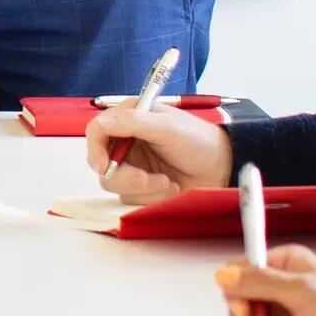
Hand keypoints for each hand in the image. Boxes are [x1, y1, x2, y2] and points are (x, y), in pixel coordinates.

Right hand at [90, 102, 233, 200]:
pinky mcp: (140, 185)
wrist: (221, 168)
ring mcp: (132, 165)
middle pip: (102, 163)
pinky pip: (131, 197)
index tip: (104, 166)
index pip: (97, 130)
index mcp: (130, 118)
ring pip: (115, 183)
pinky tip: (170, 188)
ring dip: (143, 187)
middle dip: (126, 176)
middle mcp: (127, 141)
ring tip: (168, 183)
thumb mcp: (168, 127)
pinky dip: (152, 196)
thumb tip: (104, 122)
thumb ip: (134, 123)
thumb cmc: (198, 141)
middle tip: (149, 180)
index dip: (95, 149)